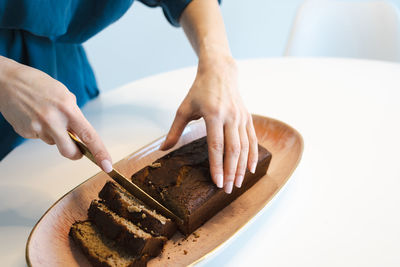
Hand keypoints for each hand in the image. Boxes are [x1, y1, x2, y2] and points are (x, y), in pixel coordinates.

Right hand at [0, 56, 111, 171]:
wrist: (6, 81)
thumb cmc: (37, 84)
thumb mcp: (63, 94)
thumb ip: (74, 114)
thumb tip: (80, 132)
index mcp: (68, 108)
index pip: (89, 136)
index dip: (100, 152)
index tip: (107, 165)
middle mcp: (53, 120)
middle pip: (70, 151)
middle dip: (76, 154)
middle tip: (77, 150)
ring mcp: (37, 128)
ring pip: (54, 143)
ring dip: (54, 135)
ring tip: (45, 115)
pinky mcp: (25, 132)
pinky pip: (40, 138)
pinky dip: (40, 130)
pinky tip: (34, 116)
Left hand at [160, 55, 257, 192]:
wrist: (220, 72)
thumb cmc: (199, 91)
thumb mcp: (184, 108)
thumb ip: (174, 131)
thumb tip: (162, 150)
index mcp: (213, 115)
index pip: (216, 146)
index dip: (217, 166)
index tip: (217, 183)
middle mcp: (230, 117)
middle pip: (233, 150)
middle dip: (231, 172)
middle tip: (228, 189)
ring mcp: (241, 117)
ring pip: (244, 147)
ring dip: (242, 167)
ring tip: (237, 183)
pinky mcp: (247, 118)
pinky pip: (252, 139)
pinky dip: (253, 155)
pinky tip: (251, 169)